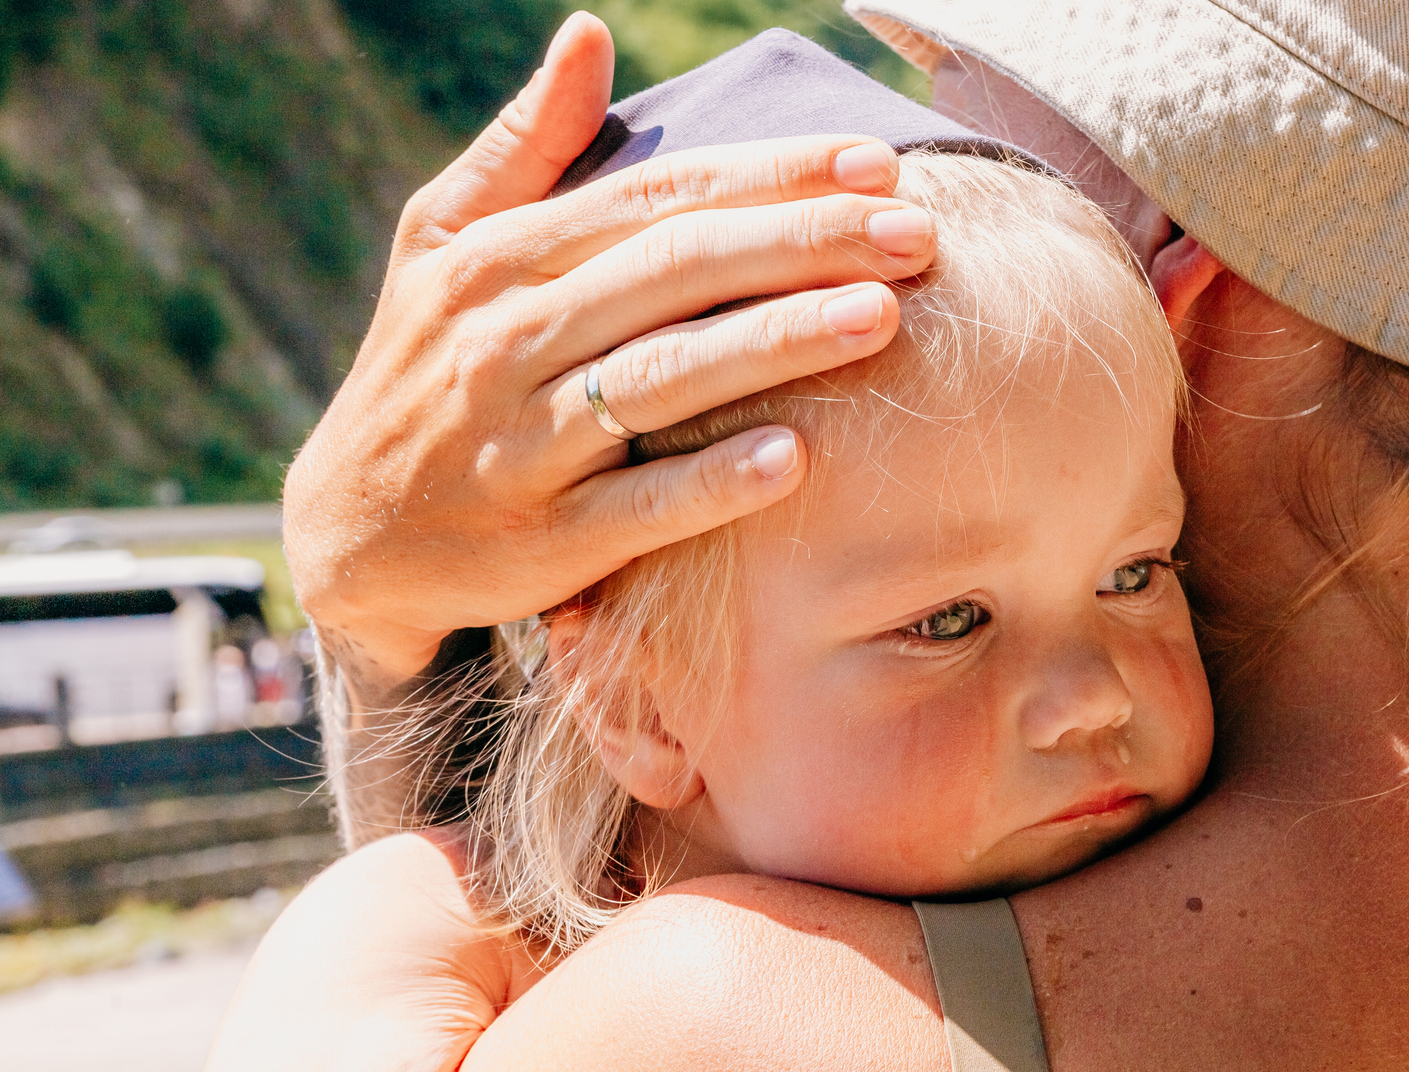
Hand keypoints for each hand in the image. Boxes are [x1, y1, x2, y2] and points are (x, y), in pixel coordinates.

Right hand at [283, 13, 939, 691]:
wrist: (349, 534)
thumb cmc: (428, 368)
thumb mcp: (443, 244)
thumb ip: (525, 146)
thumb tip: (589, 31)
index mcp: (500, 259)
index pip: (657, 199)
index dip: (770, 176)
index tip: (877, 164)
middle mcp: (507, 338)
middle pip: (675, 273)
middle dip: (803, 245)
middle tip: (917, 234)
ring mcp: (522, 443)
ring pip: (662, 379)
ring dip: (776, 344)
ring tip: (881, 317)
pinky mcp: (538, 542)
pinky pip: (635, 507)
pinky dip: (710, 482)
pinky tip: (794, 458)